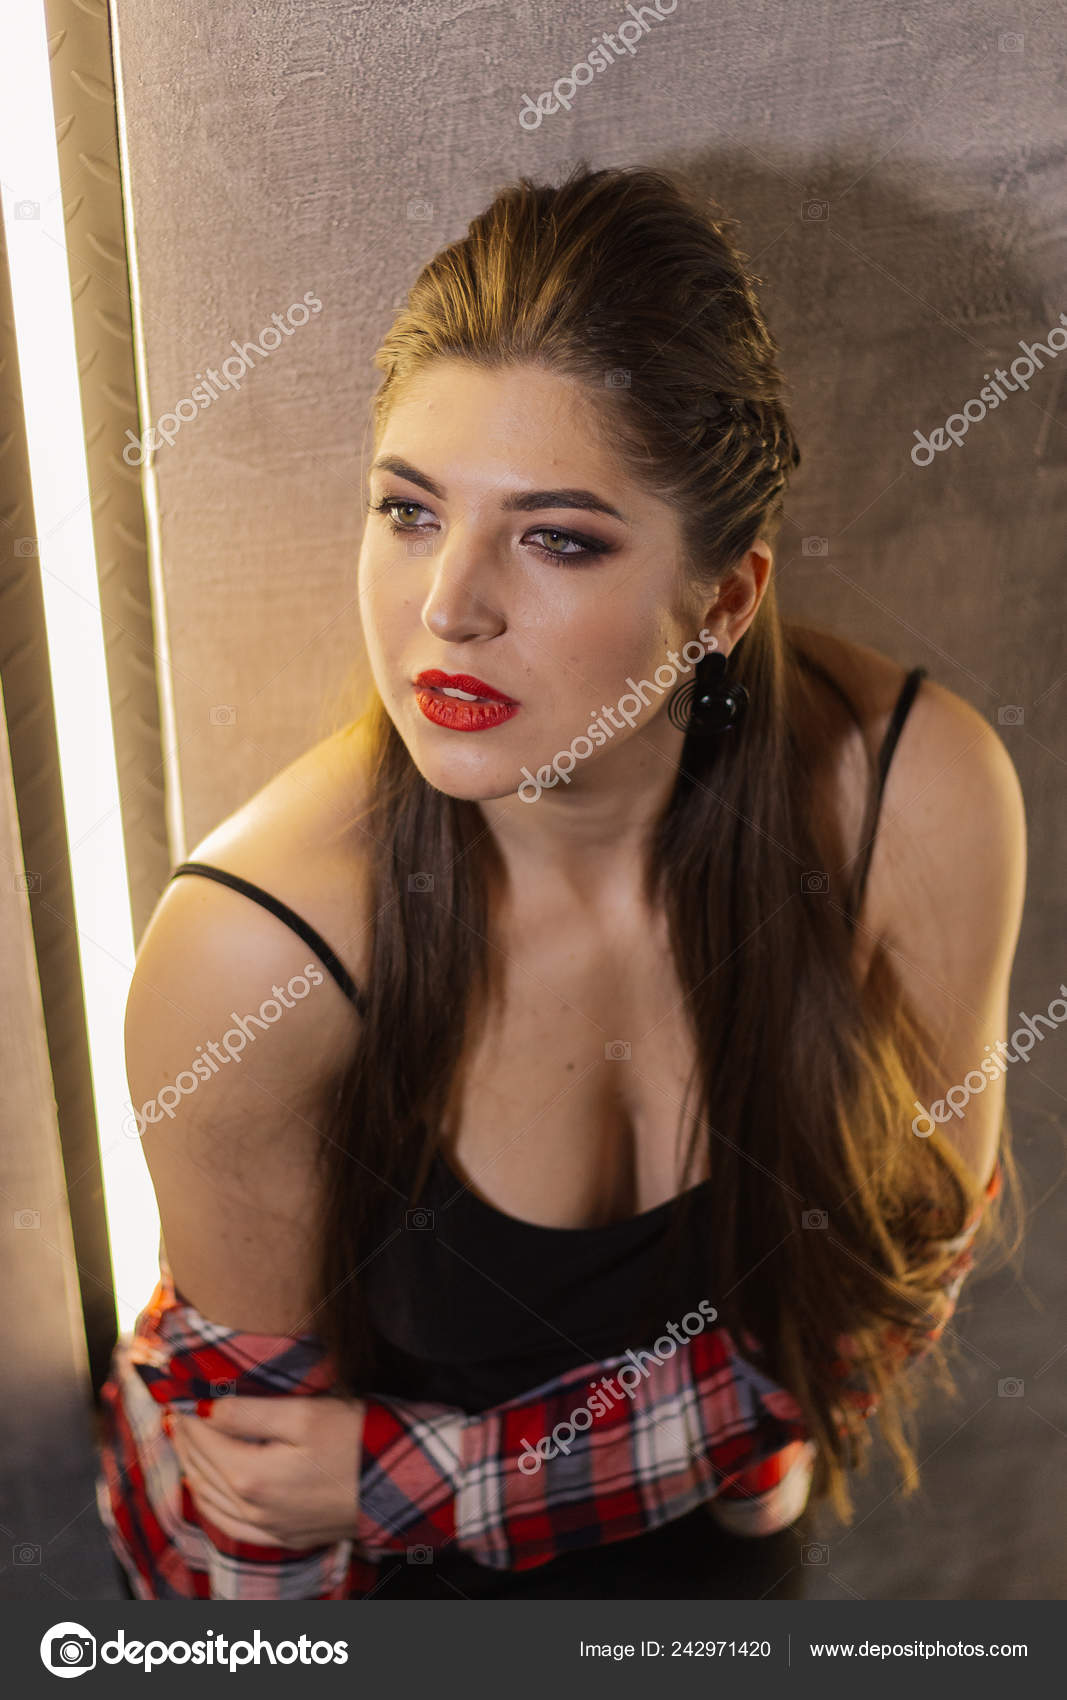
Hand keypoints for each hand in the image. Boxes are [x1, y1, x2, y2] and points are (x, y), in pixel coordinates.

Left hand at [165, 1394, 365, 1549]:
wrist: (398, 1484)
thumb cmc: (356, 1440)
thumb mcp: (303, 1413)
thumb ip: (249, 1412)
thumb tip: (207, 1409)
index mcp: (251, 1476)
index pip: (204, 1442)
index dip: (188, 1418)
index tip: (176, 1399)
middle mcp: (252, 1509)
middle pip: (203, 1471)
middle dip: (186, 1442)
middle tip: (175, 1418)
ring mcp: (268, 1528)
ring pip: (211, 1501)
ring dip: (193, 1471)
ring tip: (185, 1446)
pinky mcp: (285, 1537)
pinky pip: (230, 1525)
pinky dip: (211, 1505)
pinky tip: (209, 1492)